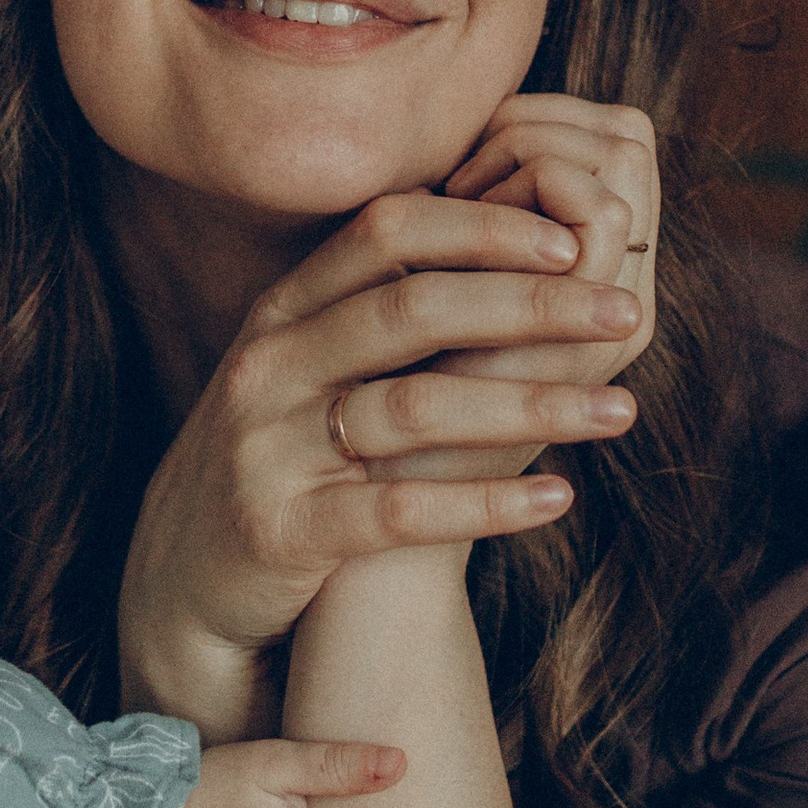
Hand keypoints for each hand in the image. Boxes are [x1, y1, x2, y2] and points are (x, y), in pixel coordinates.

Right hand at [116, 189, 646, 731]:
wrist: (187, 580)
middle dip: (528, 304)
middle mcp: (270, 366)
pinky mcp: (283, 532)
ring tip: (621, 409)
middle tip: (620, 310)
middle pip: (411, 308)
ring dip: (530, 405)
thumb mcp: (308, 366)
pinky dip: (485, 504)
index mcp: (283, 310)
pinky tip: (558, 498)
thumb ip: (382, 307)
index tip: (572, 238)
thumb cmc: (283, 456)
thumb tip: (513, 239)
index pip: (386, 232)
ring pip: (414, 407)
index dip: (482, 227)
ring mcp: (269, 448)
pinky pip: (398, 512)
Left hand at [417, 97, 661, 477]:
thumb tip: (473, 119)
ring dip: (522, 165)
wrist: (387, 498)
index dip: (537, 119)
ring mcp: (626, 306)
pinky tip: (460, 252)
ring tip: (460, 222)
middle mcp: (631, 281)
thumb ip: (469, 212)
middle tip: (460, 190)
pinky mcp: (604, 335)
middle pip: (627, 133)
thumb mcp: (435, 278)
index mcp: (600, 264)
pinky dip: (520, 203)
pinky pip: (590, 212)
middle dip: (529, 131)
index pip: (619, 131)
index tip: (464, 168)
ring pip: (613, 161)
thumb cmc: (390, 386)